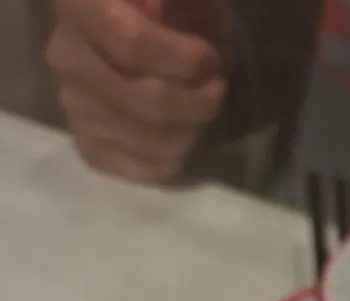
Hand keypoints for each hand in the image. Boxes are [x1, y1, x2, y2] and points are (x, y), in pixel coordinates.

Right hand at [47, 0, 229, 184]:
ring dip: (189, 130)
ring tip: (200, 109)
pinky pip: (134, 167)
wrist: (160, 42)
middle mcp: (65, 54)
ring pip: (145, 139)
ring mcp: (72, 102)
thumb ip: (178, 4)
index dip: (183, 60)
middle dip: (195, 102)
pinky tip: (181, 137)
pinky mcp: (87, 142)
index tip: (210, 59)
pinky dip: (170, 160)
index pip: (132, 43)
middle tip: (215, 88)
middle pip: (142, 100)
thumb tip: (158, 12)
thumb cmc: (176, 12)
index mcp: (79, 4)